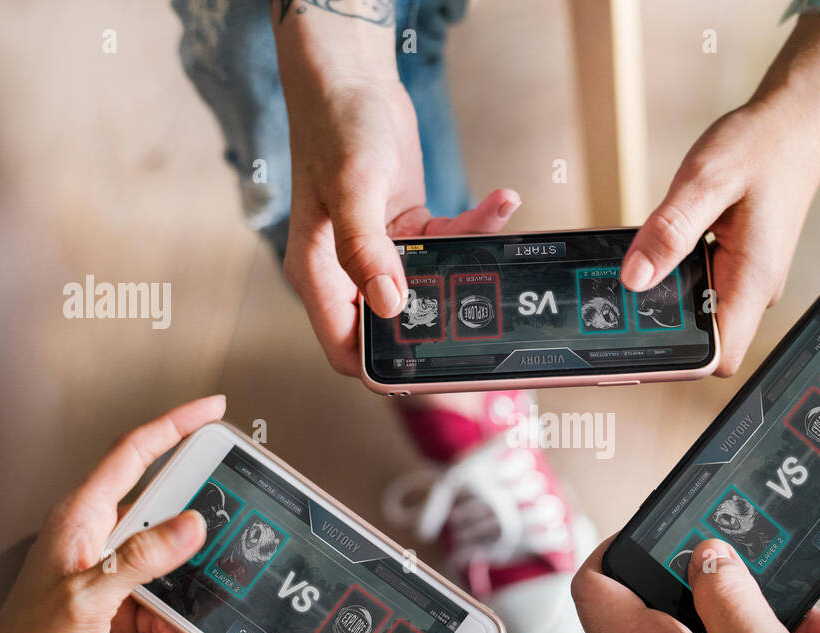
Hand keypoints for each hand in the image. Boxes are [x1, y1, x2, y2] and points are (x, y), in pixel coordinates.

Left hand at [0, 396, 225, 632]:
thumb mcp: (87, 598)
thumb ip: (142, 558)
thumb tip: (192, 524)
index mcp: (85, 518)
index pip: (135, 454)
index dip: (176, 425)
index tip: (214, 411)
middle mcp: (105, 539)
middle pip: (172, 515)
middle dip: (201, 542)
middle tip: (233, 540)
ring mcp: (121, 575)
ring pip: (181, 572)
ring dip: (185, 611)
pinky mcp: (132, 608)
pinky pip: (175, 611)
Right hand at [277, 48, 519, 374]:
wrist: (350, 76)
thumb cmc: (337, 125)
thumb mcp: (352, 187)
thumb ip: (366, 250)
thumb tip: (390, 305)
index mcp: (318, 274)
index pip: (348, 350)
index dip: (386, 369)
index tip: (434, 369)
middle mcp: (345, 271)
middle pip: (396, 327)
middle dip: (441, 323)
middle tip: (486, 319)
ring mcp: (378, 253)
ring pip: (431, 289)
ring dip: (467, 268)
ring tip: (497, 231)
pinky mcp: (407, 231)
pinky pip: (447, 247)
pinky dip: (474, 230)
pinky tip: (500, 203)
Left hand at [619, 16, 819, 376]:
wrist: (798, 118)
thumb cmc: (765, 143)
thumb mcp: (706, 180)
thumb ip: (670, 230)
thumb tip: (634, 278)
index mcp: (754, 279)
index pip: (720, 358)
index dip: (680, 360)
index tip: (639, 343)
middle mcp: (755, 288)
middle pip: (705, 340)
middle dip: (663, 327)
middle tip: (624, 300)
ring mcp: (749, 277)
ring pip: (700, 312)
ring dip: (668, 297)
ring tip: (643, 264)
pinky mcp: (740, 263)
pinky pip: (703, 284)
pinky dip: (678, 273)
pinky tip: (662, 246)